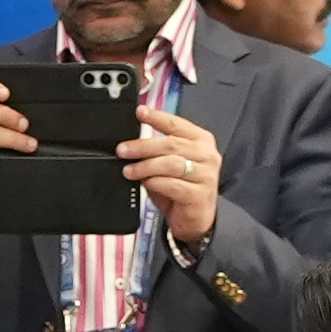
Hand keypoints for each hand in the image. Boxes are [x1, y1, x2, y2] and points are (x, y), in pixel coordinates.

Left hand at [119, 103, 220, 248]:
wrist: (196, 219)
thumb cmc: (182, 189)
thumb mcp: (171, 164)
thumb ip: (159, 151)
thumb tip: (132, 143)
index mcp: (201, 141)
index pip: (177, 124)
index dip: (157, 117)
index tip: (140, 112)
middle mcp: (207, 155)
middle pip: (171, 144)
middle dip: (142, 146)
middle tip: (123, 150)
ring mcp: (205, 175)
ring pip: (170, 164)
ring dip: (145, 166)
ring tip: (129, 170)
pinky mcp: (199, 195)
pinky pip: (172, 185)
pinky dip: (155, 183)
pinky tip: (146, 183)